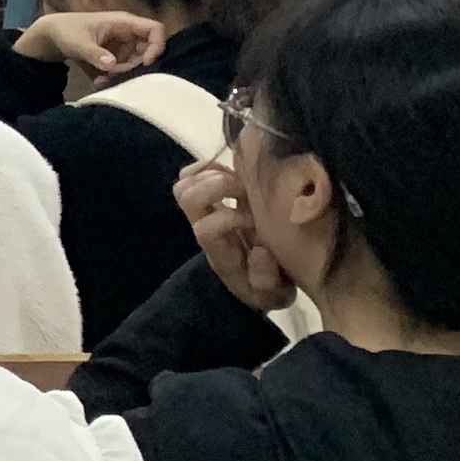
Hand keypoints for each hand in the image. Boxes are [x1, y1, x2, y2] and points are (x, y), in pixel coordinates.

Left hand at [15, 9, 166, 82]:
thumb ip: (94, 54)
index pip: (155, 29)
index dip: (157, 46)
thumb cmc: (65, 31)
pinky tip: (98, 82)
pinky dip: (113, 77)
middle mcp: (127, 33)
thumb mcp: (78, 43)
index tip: (146, 63)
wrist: (50, 36)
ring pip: (135, 63)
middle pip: (147, 51)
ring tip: (101, 80)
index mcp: (123, 23)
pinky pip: (123, 69)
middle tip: (114, 75)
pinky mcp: (115, 57)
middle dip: (134, 67)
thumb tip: (112, 65)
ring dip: (122, 75)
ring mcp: (122, 46)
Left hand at [173, 155, 291, 313]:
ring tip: (243, 183)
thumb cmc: (265, 287)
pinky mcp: (211, 197)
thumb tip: (259, 252)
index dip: (230, 220)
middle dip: (219, 187)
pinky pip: (193, 173)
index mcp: (220, 252)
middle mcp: (206, 227)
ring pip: (187, 182)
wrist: (253, 283)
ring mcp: (205, 210)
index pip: (205, 229)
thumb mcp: (272, 295)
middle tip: (248, 193)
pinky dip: (210, 165)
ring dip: (216, 174)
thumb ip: (266, 281)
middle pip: (188, 197)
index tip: (257, 224)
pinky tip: (234, 172)